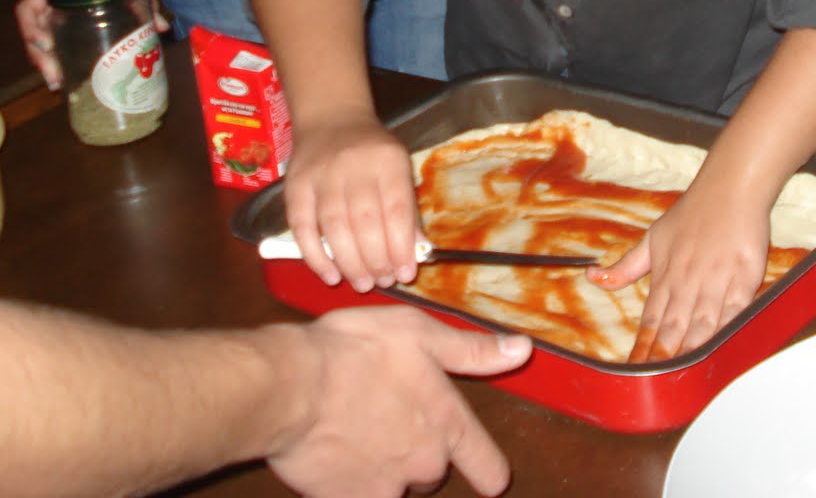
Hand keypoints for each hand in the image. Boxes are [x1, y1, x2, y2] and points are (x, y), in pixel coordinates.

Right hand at [15, 0, 166, 88]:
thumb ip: (145, 0)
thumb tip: (162, 27)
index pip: (27, 8)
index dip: (34, 31)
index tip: (48, 49)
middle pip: (31, 29)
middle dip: (40, 57)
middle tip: (56, 81)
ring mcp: (43, 0)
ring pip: (36, 34)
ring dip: (43, 59)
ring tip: (58, 83)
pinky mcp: (52, 7)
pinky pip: (45, 30)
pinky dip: (51, 49)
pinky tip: (63, 68)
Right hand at [271, 307, 530, 497]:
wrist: (293, 386)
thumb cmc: (355, 350)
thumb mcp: (421, 334)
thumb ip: (473, 351)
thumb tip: (522, 351)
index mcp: (447, 422)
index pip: (486, 464)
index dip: (490, 472)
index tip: (491, 478)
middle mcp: (424, 462)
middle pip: (433, 473)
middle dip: (417, 454)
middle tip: (386, 419)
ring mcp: (386, 488)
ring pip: (396, 488)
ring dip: (384, 470)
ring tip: (356, 437)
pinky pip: (359, 497)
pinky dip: (350, 485)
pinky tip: (333, 461)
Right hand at [284, 114, 421, 292]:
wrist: (331, 118)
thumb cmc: (372, 150)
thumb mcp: (399, 167)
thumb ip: (407, 209)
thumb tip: (418, 253)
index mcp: (387, 160)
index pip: (396, 209)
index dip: (401, 246)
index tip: (406, 274)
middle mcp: (354, 165)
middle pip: (365, 220)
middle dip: (376, 259)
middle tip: (382, 282)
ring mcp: (321, 175)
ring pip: (334, 226)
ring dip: (349, 262)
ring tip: (362, 283)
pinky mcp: (294, 186)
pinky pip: (302, 227)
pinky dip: (315, 256)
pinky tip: (330, 275)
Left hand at [589, 177, 769, 363]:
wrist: (732, 187)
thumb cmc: (693, 213)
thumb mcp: (652, 238)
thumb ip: (626, 266)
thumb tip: (592, 277)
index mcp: (665, 274)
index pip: (650, 320)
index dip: (641, 347)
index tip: (632, 371)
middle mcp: (689, 280)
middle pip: (673, 328)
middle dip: (662, 357)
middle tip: (651, 385)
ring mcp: (718, 280)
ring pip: (702, 324)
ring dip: (690, 350)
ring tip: (679, 376)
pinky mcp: (746, 278)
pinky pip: (735, 312)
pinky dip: (726, 332)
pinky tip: (718, 350)